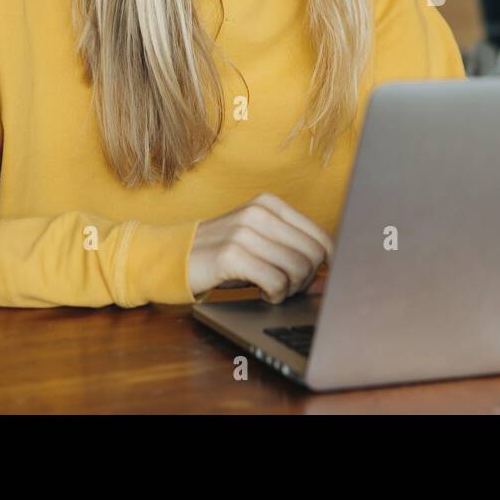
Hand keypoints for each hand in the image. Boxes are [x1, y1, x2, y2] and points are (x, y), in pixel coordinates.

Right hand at [187, 193, 333, 303]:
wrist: (172, 258)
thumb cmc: (222, 255)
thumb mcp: (260, 246)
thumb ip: (293, 253)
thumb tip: (327, 278)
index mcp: (271, 204)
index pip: (322, 236)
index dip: (327, 264)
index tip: (318, 280)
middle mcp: (260, 212)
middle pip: (314, 254)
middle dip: (307, 279)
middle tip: (288, 288)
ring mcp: (245, 231)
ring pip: (298, 269)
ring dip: (290, 289)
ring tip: (274, 291)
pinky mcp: (232, 255)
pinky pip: (275, 282)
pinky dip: (275, 295)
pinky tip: (263, 294)